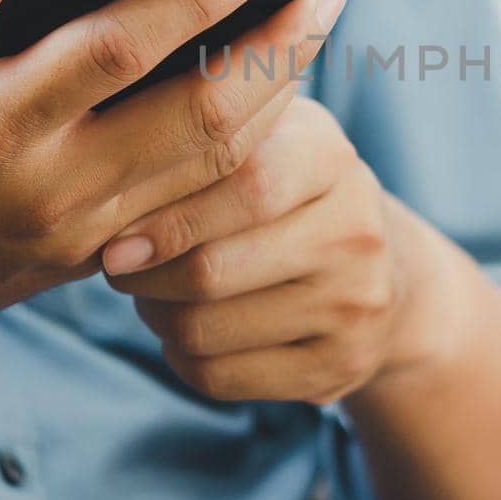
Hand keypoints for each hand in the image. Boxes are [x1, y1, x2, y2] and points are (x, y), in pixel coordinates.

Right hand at [0, 0, 341, 381]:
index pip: (118, 50)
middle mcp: (51, 190)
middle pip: (201, 118)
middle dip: (275, 48)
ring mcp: (83, 235)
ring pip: (215, 168)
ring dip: (277, 97)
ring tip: (312, 31)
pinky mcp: (97, 259)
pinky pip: (197, 202)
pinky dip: (246, 146)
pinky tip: (270, 93)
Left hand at [103, 96, 466, 404]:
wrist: (387, 270)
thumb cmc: (290, 188)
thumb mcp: (268, 133)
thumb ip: (204, 122)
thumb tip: (112, 131)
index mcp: (330, 157)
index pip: (243, 185)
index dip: (166, 217)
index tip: (112, 236)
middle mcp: (355, 230)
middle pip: (212, 271)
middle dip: (144, 275)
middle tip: (118, 265)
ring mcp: (354, 304)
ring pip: (204, 331)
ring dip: (155, 315)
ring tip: (151, 291)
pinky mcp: (339, 367)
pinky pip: (219, 378)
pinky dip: (180, 356)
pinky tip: (185, 328)